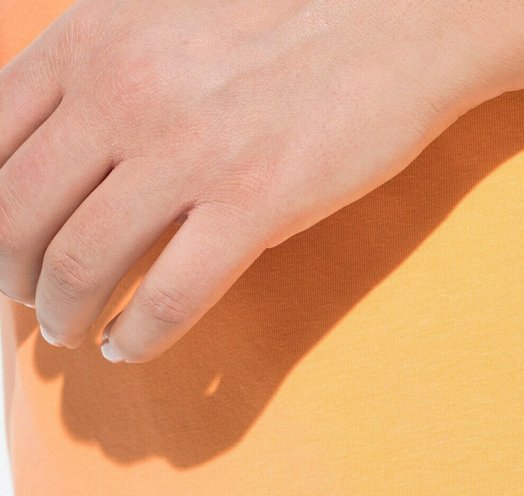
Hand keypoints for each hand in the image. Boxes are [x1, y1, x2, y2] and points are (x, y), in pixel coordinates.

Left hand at [0, 0, 523, 362]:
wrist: (396, 13)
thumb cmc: (281, 20)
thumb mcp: (155, 15)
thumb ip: (91, 69)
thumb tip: (41, 149)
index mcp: (89, 40)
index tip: (0, 252)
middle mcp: (121, 92)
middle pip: (13, 217)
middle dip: (9, 280)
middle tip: (28, 305)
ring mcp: (187, 152)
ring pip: (77, 267)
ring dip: (62, 318)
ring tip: (74, 333)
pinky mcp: (253, 204)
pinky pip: (167, 299)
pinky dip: (136, 339)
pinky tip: (130, 347)